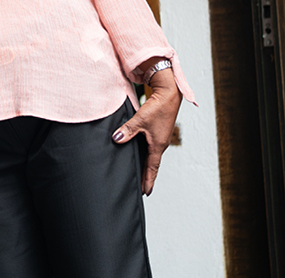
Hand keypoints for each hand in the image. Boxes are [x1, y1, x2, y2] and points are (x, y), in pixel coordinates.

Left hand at [112, 64, 182, 194]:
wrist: (169, 94)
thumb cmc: (157, 107)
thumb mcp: (140, 120)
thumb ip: (127, 130)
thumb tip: (116, 139)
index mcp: (158, 145)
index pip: (152, 168)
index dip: (148, 180)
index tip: (145, 193)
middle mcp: (160, 144)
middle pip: (152, 164)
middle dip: (146, 176)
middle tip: (141, 189)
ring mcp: (160, 137)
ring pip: (151, 155)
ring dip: (146, 165)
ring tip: (139, 175)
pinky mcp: (158, 131)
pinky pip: (151, 146)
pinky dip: (145, 153)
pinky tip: (138, 153)